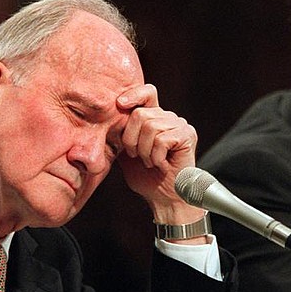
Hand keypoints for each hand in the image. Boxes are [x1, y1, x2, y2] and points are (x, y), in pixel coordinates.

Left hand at [115, 84, 202, 224]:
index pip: (147, 92)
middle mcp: (169, 118)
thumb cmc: (146, 178)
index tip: (119, 104)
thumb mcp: (125, 152)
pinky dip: (156, 156)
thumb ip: (119, 134)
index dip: (134, 94)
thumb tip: (103, 118)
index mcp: (155, 118)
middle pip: (141, 114)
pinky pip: (162, 139)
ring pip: (151, 127)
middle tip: (138, 157)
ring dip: (145, 151)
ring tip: (151, 162)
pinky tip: (161, 165)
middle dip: (132, 139)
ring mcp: (180, 125)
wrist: (165, 199)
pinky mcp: (187, 135)